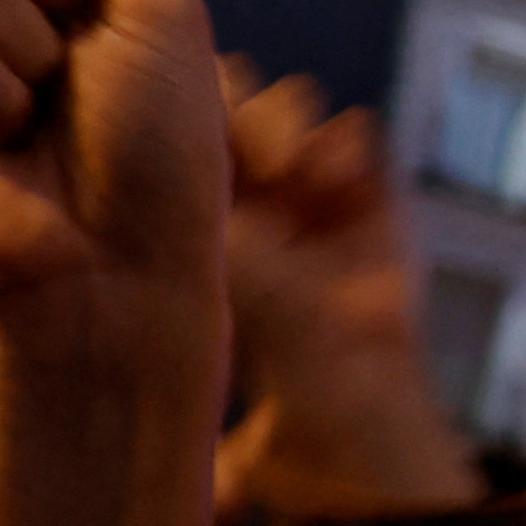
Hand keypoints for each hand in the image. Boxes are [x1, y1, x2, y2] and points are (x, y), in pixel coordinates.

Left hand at [217, 64, 477, 521]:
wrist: (370, 422)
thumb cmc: (278, 403)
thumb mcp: (208, 346)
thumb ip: (173, 315)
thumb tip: (149, 390)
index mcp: (197, 229)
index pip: (172, 143)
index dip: (179, 137)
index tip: (190, 170)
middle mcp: (253, 200)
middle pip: (228, 103)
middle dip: (237, 114)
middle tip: (247, 160)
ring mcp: (314, 194)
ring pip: (289, 103)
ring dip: (290, 124)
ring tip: (292, 173)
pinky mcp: (376, 196)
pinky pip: (356, 131)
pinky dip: (347, 146)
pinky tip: (337, 188)